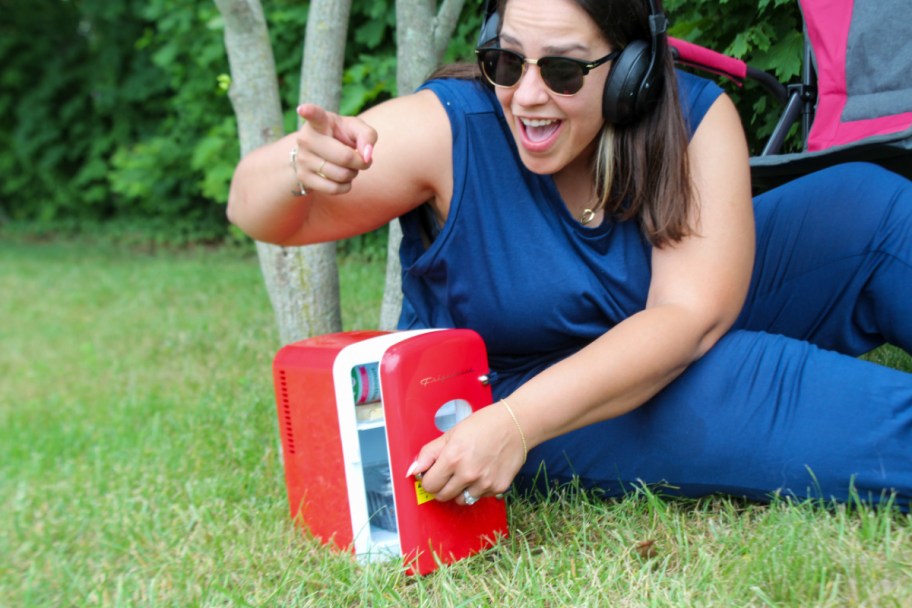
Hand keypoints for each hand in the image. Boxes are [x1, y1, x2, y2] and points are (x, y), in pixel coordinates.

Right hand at [292, 104, 376, 194]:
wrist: (319, 152)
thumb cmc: (342, 136)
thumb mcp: (356, 129)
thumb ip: (368, 136)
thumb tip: (367, 156)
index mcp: (320, 122)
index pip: (314, 115)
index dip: (309, 111)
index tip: (302, 109)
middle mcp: (306, 138)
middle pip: (344, 157)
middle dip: (360, 162)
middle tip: (361, 159)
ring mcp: (302, 158)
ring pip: (340, 175)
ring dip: (353, 174)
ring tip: (348, 167)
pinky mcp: (303, 177)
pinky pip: (333, 189)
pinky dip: (345, 186)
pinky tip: (342, 178)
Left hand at [407, 402, 525, 505]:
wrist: (516, 424)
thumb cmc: (484, 424)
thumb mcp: (451, 433)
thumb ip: (429, 453)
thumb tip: (413, 470)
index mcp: (453, 458)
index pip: (429, 485)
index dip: (428, 479)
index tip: (433, 473)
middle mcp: (468, 474)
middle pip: (442, 496)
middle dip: (442, 486)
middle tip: (449, 473)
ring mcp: (484, 483)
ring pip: (461, 500)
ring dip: (459, 490)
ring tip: (467, 472)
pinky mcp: (498, 488)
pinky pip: (480, 497)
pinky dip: (478, 488)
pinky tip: (483, 471)